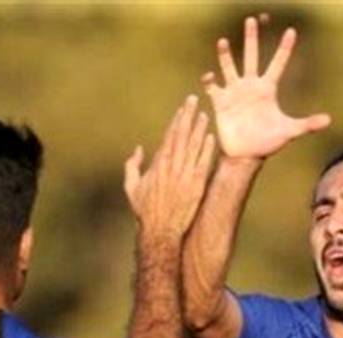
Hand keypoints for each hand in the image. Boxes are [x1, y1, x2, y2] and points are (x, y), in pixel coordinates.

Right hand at [124, 95, 216, 239]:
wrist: (160, 232)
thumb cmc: (145, 211)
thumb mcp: (131, 187)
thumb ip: (132, 166)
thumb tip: (139, 149)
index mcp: (157, 165)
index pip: (168, 137)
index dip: (176, 121)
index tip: (182, 108)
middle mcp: (172, 167)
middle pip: (181, 136)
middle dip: (187, 116)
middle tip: (194, 100)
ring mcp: (185, 176)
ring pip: (193, 146)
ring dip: (199, 129)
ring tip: (204, 114)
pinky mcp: (196, 186)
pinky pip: (203, 164)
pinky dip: (207, 150)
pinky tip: (211, 138)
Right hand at [201, 15, 330, 159]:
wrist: (245, 155)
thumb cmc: (267, 142)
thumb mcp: (288, 131)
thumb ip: (307, 124)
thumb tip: (328, 120)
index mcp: (267, 89)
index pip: (278, 64)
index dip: (285, 48)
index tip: (292, 31)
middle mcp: (250, 86)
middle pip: (251, 57)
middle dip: (251, 39)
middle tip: (251, 20)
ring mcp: (234, 93)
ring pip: (229, 68)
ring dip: (226, 56)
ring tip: (224, 42)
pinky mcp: (221, 103)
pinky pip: (213, 88)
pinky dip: (210, 82)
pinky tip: (209, 77)